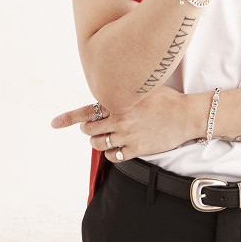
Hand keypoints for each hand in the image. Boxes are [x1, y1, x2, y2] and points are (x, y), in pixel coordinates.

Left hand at [51, 86, 199, 159]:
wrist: (187, 115)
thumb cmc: (168, 99)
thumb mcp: (144, 87)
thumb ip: (125, 88)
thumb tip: (111, 85)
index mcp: (119, 103)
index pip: (87, 111)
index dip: (68, 118)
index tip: (54, 123)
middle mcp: (120, 120)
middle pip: (89, 130)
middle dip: (88, 129)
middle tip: (93, 127)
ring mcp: (127, 136)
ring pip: (98, 144)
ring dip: (97, 141)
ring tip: (104, 136)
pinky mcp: (136, 150)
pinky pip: (113, 156)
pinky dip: (111, 153)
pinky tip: (117, 147)